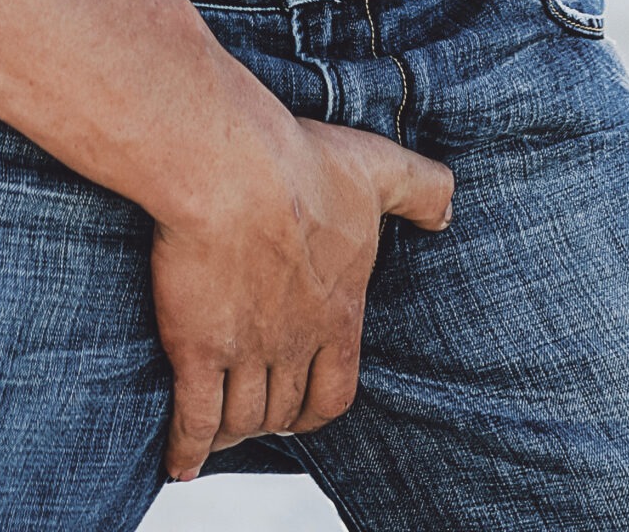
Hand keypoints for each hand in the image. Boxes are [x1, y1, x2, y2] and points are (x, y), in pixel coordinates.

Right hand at [149, 114, 453, 481]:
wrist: (231, 169)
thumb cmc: (303, 166)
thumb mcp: (379, 168)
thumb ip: (422, 190)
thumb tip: (448, 214)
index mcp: (338, 314)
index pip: (335, 391)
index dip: (316, 406)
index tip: (301, 408)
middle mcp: (295, 344)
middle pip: (283, 409)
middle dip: (271, 417)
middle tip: (254, 414)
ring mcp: (244, 351)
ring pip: (241, 418)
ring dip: (232, 432)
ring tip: (218, 433)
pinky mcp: (195, 348)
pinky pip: (194, 418)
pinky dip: (187, 447)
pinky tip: (180, 463)